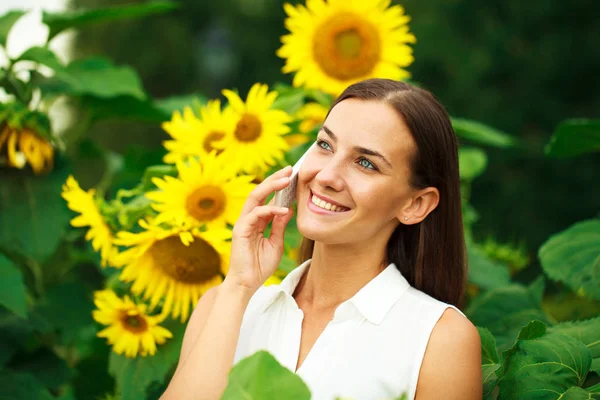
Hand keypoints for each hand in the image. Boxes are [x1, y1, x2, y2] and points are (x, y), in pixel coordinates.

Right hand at [224, 166, 294, 291]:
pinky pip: (255, 215)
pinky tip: (284, 210)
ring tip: (286, 179)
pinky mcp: (240, 231)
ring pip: (255, 197)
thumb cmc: (260, 266)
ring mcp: (243, 223)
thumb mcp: (276, 243)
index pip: (267, 198)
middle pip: (260, 192)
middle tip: (289, 169)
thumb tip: (288, 208)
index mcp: (257, 220)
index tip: (292, 175)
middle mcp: (248, 218)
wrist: (247, 284)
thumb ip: (280, 226)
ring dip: (271, 186)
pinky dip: (270, 210)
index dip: (278, 186)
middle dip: (274, 179)